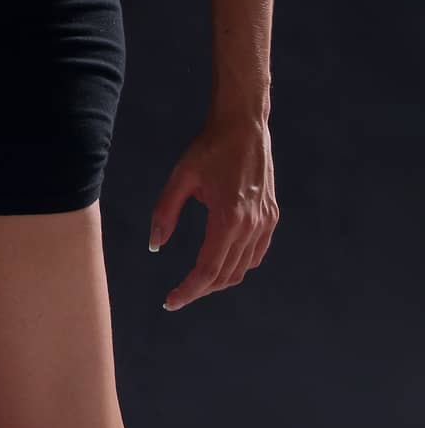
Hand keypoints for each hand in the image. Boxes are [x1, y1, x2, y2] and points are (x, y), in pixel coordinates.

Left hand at [149, 114, 278, 310]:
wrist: (244, 125)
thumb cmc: (209, 148)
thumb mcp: (180, 178)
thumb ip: (164, 213)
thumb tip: (154, 247)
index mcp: (228, 218)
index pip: (207, 271)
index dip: (188, 290)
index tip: (170, 301)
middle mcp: (251, 226)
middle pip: (225, 276)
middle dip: (200, 289)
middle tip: (178, 294)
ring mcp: (266, 223)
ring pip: (243, 269)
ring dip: (219, 281)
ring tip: (196, 281)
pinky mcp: (272, 217)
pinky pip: (256, 254)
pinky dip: (238, 265)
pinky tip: (220, 261)